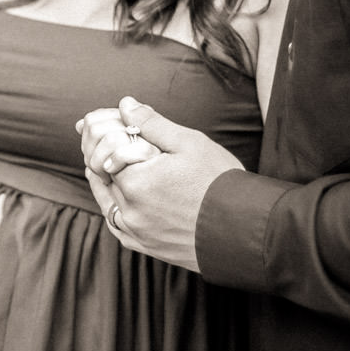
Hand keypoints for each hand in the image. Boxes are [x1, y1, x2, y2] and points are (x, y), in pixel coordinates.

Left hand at [78, 96, 244, 271]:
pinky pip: (117, 225)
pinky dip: (114, 207)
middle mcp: (130, 210)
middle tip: (112, 137)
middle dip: (106, 152)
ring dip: (105, 179)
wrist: (245, 230)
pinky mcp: (145, 246)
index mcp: (136, 181)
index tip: (118, 121)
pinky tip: (118, 195)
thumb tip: (125, 104)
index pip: (107, 148)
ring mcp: (136, 231)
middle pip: (104, 174)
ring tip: (109, 163)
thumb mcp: (189, 143)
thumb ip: (152, 123)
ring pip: (107, 200)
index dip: (112, 131)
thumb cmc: (220, 183)